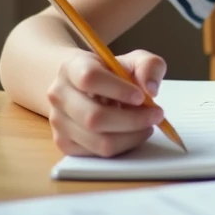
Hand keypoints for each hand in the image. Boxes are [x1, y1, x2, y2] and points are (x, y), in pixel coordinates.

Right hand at [46, 49, 166, 157]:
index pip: (90, 79)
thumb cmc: (111, 73)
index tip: (141, 96)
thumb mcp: (133, 60)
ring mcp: (58, 122)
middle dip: (132, 120)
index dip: (118, 89)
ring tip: (147, 125)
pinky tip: (131, 133)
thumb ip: (149, 66)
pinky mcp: (64, 143)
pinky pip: (97, 154)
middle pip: (94, 117)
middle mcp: (59, 95)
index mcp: (72, 67)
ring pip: (98, 141)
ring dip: (131, 136)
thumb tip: (151, 89)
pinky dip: (123, 146)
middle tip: (156, 115)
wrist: (83, 86)